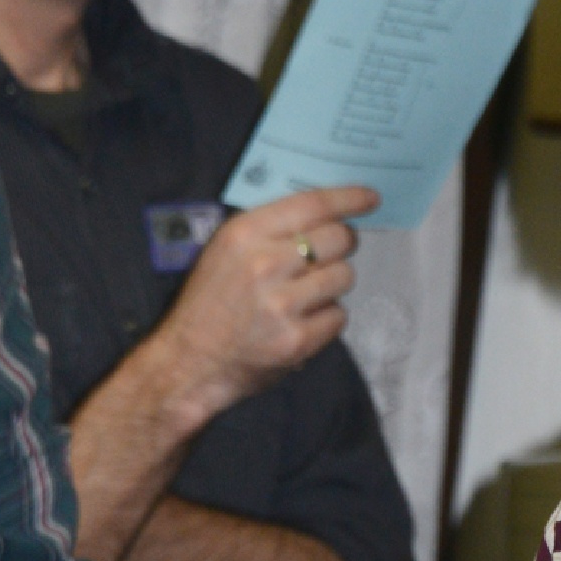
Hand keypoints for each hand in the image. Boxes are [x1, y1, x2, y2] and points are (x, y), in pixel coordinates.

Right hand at [153, 183, 378, 423]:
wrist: (189, 362)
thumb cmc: (208, 304)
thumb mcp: (226, 250)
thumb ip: (270, 230)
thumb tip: (325, 217)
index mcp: (246, 233)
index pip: (312, 205)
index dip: (349, 199)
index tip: (371, 198)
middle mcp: (266, 263)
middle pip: (338, 239)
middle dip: (344, 245)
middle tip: (334, 254)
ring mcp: (283, 304)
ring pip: (343, 277)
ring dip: (333, 285)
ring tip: (307, 295)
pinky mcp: (298, 340)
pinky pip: (338, 317)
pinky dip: (328, 319)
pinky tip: (303, 321)